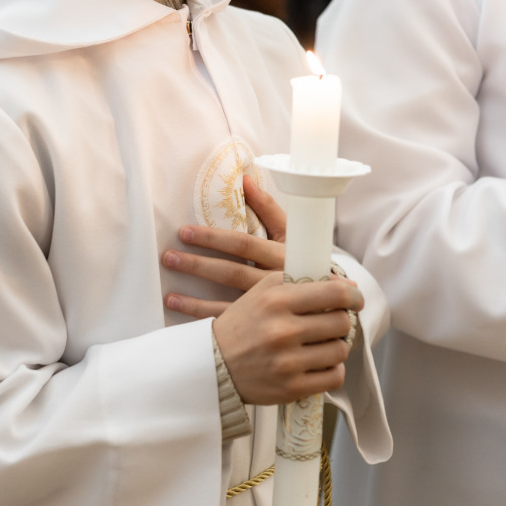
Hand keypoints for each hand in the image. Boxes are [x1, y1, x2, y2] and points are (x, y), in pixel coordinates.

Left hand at [163, 177, 357, 316]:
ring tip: (169, 296)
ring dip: (194, 300)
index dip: (213, 237)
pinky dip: (204, 320)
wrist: (336, 305)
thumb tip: (245, 178)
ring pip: (227, 304)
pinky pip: (231, 324)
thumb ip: (269, 207)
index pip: (242, 244)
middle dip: (197, 264)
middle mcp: (274, 282)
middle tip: (169, 256)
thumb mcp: (293, 233)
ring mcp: (268, 308)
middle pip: (230, 273)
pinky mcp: (263, 326)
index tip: (186, 232)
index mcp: (282, 256)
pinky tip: (184, 315)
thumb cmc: (308, 262)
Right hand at [213, 271, 362, 404]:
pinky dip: (332, 370)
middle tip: (330, 323)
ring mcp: (287, 362)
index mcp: (276, 300)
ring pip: (340, 350)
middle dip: (340, 322)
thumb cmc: (243, 323)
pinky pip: (334, 377)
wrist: (213, 363)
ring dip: (336, 346)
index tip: (355, 300)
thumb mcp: (263, 291)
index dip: (352, 297)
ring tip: (321, 344)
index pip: (334, 294)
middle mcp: (282, 330)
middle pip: (341, 323)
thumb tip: (349, 288)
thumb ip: (302, 281)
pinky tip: (318, 363)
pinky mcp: (291, 388)